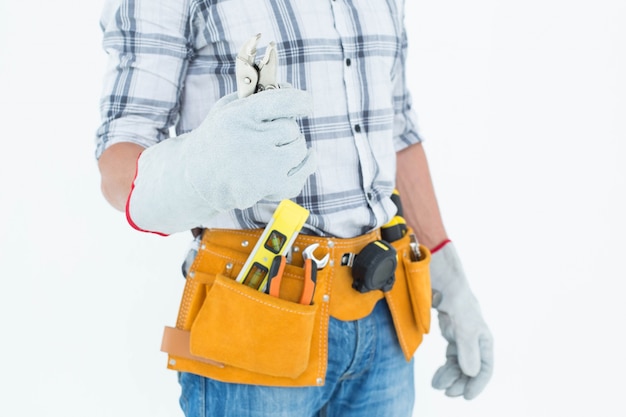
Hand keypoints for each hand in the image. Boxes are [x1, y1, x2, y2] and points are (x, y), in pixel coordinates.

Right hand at [126, 87, 315, 233]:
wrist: (194, 177)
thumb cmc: (216, 138)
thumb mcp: (226, 109)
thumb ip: (256, 95)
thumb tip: (289, 88)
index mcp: (240, 117)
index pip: (283, 102)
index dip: (300, 101)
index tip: (306, 102)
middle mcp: (251, 142)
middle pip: (291, 128)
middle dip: (286, 129)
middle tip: (274, 132)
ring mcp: (261, 168)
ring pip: (298, 150)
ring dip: (293, 147)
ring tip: (277, 148)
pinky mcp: (267, 189)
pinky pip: (300, 176)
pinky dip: (305, 167)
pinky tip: (306, 158)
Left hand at [429, 242, 493, 399]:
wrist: (437, 273)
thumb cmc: (454, 292)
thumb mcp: (462, 320)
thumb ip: (467, 346)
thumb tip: (471, 373)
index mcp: (482, 335)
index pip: (484, 366)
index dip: (477, 383)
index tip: (466, 396)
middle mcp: (474, 337)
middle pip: (470, 368)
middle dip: (461, 382)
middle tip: (449, 393)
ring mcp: (461, 334)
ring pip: (459, 363)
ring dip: (451, 376)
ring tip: (439, 385)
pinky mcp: (449, 330)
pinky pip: (450, 355)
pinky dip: (445, 366)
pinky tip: (438, 375)